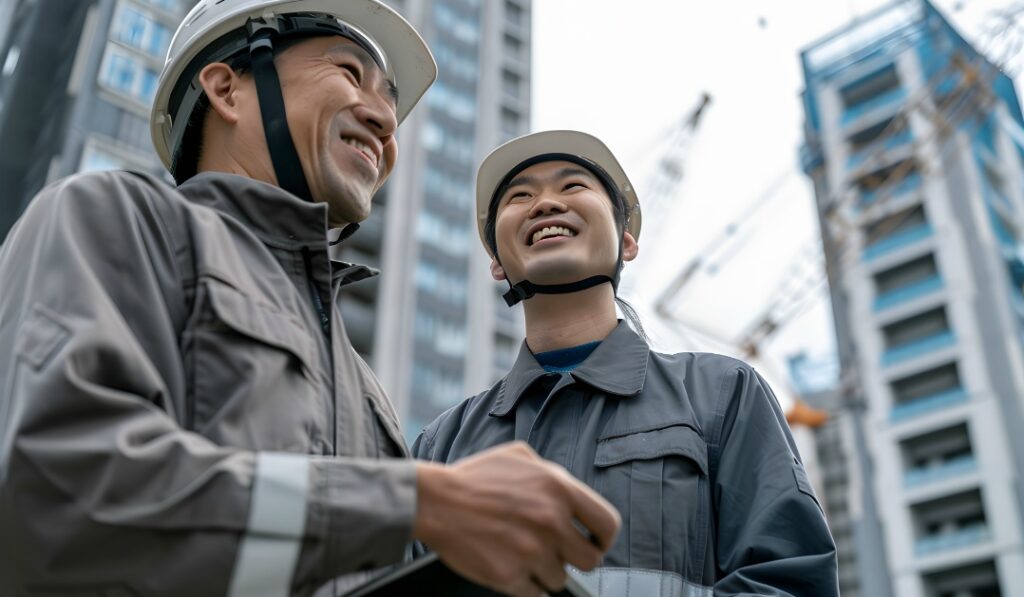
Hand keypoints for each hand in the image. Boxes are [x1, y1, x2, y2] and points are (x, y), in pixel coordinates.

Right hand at [413, 441, 619, 596]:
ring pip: (560, 579)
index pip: (608, 524)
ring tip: (522, 554)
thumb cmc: (474, 478)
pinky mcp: (511, 576)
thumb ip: (552, 474)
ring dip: (545, 571)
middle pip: (590, 560)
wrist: (436, 501)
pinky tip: (511, 566)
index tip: (592, 542)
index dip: (603, 538)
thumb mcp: (520, 457)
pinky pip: (535, 594)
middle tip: (555, 552)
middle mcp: (552, 521)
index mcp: (559, 489)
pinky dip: (526, 585)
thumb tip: (569, 495)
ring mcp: (532, 552)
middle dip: (574, 559)